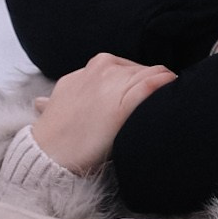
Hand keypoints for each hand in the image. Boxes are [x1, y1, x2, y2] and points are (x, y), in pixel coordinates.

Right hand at [31, 51, 176, 171]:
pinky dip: (166, 85)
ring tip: (176, 99)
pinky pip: (153, 84)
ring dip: (165, 85)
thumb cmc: (55, 133)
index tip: (148, 95)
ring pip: (153, 74)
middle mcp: (104, 68)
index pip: (129, 66)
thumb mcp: (58, 103)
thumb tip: (41, 102)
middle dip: (153, 83)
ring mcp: (114, 84)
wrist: (49, 152)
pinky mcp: (123, 104)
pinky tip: (174, 89)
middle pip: (143, 70)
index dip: (140, 81)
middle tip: (164, 100)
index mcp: (93, 66)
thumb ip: (63, 98)